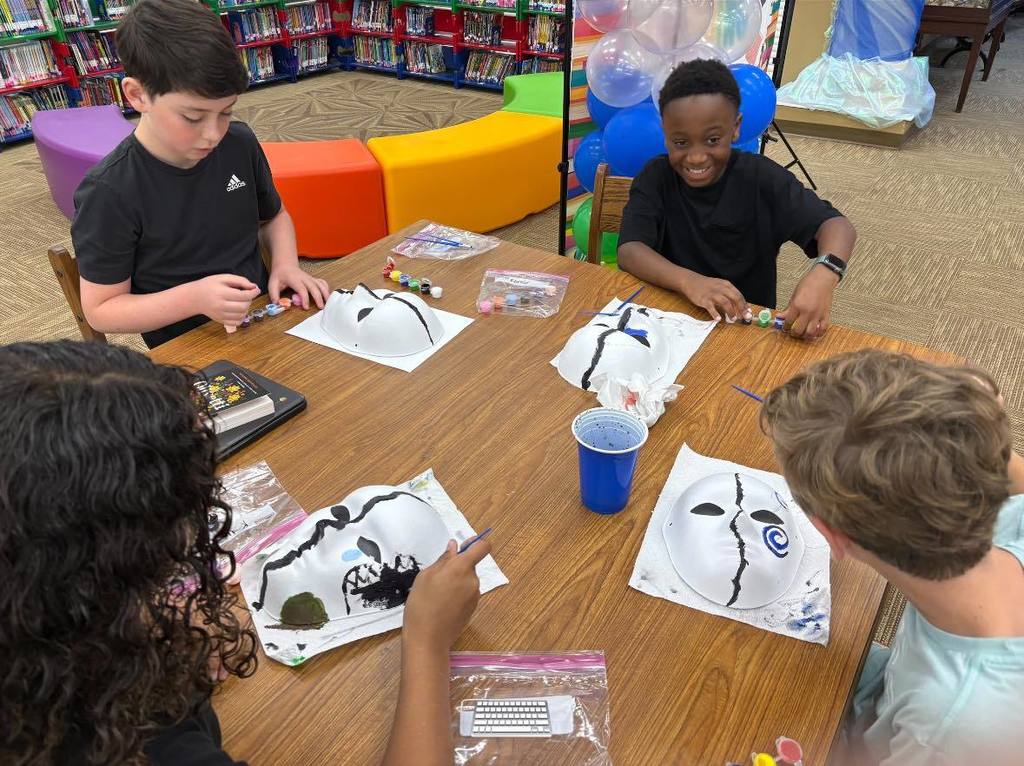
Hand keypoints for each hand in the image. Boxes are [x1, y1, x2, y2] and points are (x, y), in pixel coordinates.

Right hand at [192, 274, 259, 326]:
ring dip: (246, 308)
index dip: (253, 292)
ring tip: (241, 301)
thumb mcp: (223, 277)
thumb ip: (240, 280)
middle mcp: (220, 306)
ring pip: (242, 315)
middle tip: (246, 295)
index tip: (256, 289)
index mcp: (221, 293)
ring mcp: (220, 315)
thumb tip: (254, 287)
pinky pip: (237, 322)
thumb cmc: (209, 285)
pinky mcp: (221, 321)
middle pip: (244, 306)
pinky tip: (238, 310)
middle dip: (249, 300)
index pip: (243, 295)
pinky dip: (242, 317)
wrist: (195, 298)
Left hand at [268, 265, 329, 309]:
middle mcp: (304, 278)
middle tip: (320, 307)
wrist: (285, 264)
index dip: (305, 298)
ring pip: (320, 284)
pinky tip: (327, 295)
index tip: (306, 307)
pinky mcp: (313, 279)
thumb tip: (277, 304)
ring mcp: (310, 278)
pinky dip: (326, 288)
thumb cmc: (279, 275)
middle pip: (314, 287)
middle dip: (318, 297)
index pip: (302, 289)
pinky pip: (322, 282)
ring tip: (328, 303)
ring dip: (325, 293)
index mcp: (294, 279)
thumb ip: (274, 294)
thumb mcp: (272, 283)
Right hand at [403, 537, 491, 652]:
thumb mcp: (425, 576)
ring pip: (467, 580)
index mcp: (461, 568)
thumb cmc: (421, 604)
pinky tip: (442, 604)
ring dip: (456, 581)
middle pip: (470, 565)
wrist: (428, 639)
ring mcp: (475, 596)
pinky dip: (457, 594)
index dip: (476, 543)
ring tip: (437, 594)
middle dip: (457, 566)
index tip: (464, 545)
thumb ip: (443, 560)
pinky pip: (466, 593)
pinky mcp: (473, 608)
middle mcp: (473, 580)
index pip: (482, 547)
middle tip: (437, 577)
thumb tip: (454, 547)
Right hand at [679, 272, 749, 322]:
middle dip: (741, 308)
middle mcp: (721, 288)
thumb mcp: (720, 287)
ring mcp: (712, 294)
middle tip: (745, 317)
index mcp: (727, 285)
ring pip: (725, 302)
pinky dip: (715, 313)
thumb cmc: (707, 286)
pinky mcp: (704, 300)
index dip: (745, 305)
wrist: (691, 281)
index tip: (749, 313)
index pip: (739, 295)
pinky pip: (711, 307)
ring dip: (731, 311)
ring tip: (733, 319)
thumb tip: (740, 306)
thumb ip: (729, 295)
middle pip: (734, 298)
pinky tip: (718, 319)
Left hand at [777, 266, 838, 339]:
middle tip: (792, 332)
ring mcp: (817, 314)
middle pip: (798, 330)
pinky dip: (818, 333)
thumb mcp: (794, 295)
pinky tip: (814, 332)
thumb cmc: (808, 284)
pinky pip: (823, 329)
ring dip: (805, 335)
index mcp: (797, 306)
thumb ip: (788, 308)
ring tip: (802, 333)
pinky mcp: (826, 315)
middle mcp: (807, 312)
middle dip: (793, 333)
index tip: (785, 327)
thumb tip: (780, 317)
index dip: (785, 327)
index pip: (788, 322)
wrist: (823, 278)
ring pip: (810, 333)